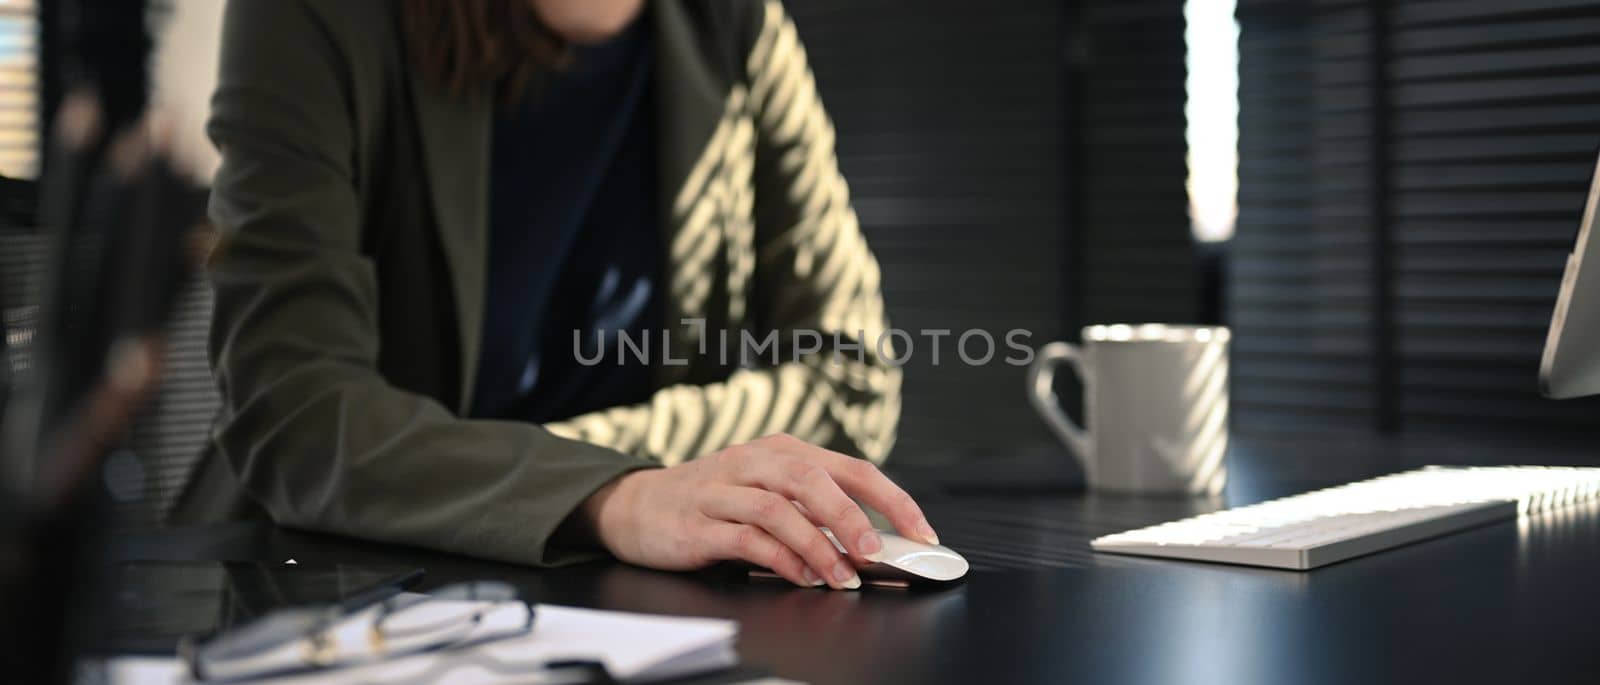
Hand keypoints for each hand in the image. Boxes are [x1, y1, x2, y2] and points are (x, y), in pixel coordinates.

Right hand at [581, 433, 937, 588]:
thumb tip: (871, 544)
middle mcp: (753, 460)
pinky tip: (801, 576)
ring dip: (817, 544)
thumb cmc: (712, 502)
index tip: (921, 532)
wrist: (636, 506)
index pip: (851, 467)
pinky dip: (779, 558)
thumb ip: (811, 510)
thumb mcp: (765, 492)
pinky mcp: (698, 523)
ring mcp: (723, 489)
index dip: (891, 499)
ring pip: (779, 507)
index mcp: (781, 449)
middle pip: (812, 479)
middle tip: (878, 553)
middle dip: (853, 518)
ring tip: (842, 575)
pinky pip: (746, 538)